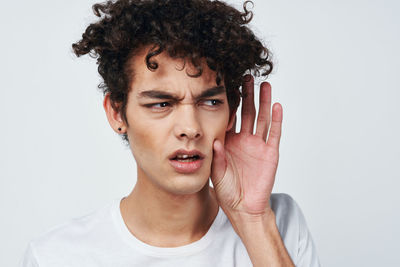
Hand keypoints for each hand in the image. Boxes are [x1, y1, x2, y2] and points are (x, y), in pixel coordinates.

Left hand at [210, 74, 282, 218]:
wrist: (243, 207)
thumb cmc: (227, 190)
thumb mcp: (217, 172)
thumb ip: (217, 156)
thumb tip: (214, 141)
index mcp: (228, 141)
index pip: (229, 117)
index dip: (229, 103)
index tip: (227, 85)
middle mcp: (243, 140)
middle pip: (247, 112)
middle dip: (247, 95)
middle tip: (246, 77)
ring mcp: (258, 145)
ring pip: (262, 118)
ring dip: (263, 102)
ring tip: (264, 85)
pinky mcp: (270, 153)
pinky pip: (274, 134)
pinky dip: (276, 120)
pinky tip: (277, 106)